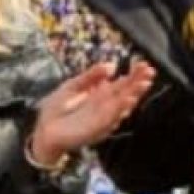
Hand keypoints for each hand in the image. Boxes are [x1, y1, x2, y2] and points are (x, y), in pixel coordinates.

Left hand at [29, 60, 155, 167]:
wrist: (44, 129)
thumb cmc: (57, 109)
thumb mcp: (73, 85)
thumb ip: (91, 76)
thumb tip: (112, 65)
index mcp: (102, 96)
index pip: (122, 84)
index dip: (133, 75)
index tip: (143, 64)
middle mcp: (106, 107)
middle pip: (126, 93)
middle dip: (138, 82)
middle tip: (149, 71)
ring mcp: (103, 118)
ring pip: (122, 105)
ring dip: (134, 95)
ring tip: (144, 83)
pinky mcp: (97, 128)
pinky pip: (111, 118)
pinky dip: (120, 109)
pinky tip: (128, 100)